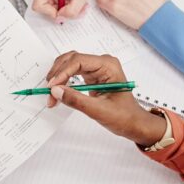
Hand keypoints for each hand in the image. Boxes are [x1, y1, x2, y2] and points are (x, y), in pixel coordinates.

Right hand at [33, 0, 94, 20]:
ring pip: (50, 5)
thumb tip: (62, 17)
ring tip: (77, 3)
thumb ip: (73, 8)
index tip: (63, 13)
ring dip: (64, 7)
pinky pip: (52, 1)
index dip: (51, 13)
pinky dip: (64, 3)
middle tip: (77, 9)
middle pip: (45, 6)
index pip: (39, 5)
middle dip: (61, 10)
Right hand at [46, 51, 165, 146]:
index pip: (78, 61)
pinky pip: (72, 73)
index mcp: (108, 66)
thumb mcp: (99, 110)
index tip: (52, 86)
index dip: (62, 72)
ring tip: (51, 92)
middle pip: (71, 59)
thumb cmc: (124, 117)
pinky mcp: (91, 76)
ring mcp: (96, 68)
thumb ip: (76, 100)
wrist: (135, 124)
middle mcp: (101, 63)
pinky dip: (62, 81)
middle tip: (48, 90)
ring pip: (69, 64)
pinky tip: (57, 91)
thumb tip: (55, 90)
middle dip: (57, 74)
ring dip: (58, 76)